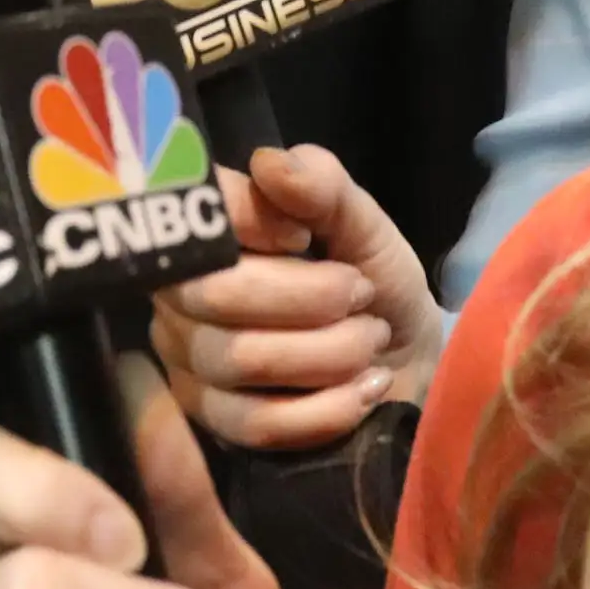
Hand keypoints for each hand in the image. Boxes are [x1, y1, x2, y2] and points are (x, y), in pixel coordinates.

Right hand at [150, 142, 447, 454]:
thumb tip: (267, 163)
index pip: (197, 216)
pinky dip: (327, 408)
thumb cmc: (374, 285)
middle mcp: (182, 295)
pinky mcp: (215, 425)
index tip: (306, 236)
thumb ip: (323, 189)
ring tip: (370, 342)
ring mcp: (190, 364)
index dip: (254, 222)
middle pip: (216, 295)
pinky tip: (365, 389)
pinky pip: (256, 423)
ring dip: (329, 352)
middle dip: (311, 298)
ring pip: (241, 360)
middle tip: (362, 295)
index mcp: (212, 234)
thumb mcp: (365, 228)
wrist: (407, 367)